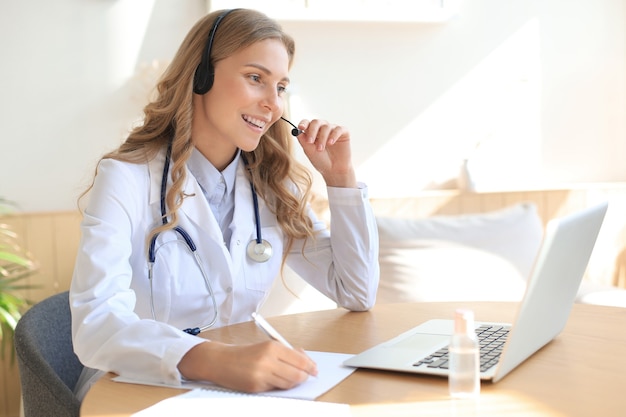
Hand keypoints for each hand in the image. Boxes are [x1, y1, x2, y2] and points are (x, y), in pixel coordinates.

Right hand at [178, 340, 317, 391]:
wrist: (220, 361)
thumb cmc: (244, 353)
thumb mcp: (266, 346)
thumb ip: (286, 352)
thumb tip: (305, 359)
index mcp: (272, 347)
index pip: (300, 360)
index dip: (311, 367)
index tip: (315, 370)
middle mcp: (267, 360)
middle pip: (297, 374)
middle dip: (304, 377)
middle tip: (307, 377)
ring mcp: (261, 375)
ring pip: (288, 384)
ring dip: (292, 382)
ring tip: (290, 378)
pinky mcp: (256, 387)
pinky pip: (275, 389)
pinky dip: (278, 386)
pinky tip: (274, 380)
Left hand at [296, 119, 356, 187]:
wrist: (334, 170)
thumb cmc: (321, 161)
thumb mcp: (309, 151)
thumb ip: (303, 141)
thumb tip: (296, 131)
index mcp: (312, 132)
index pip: (307, 123)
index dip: (304, 123)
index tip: (301, 127)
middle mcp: (322, 129)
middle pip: (316, 122)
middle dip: (312, 131)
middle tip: (310, 142)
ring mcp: (333, 130)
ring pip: (326, 126)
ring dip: (322, 137)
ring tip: (320, 149)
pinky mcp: (344, 133)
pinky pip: (339, 129)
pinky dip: (334, 135)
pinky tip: (330, 143)